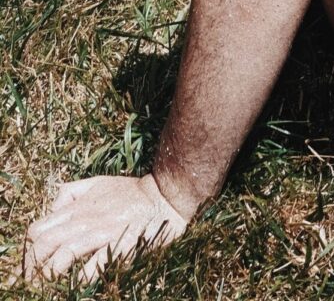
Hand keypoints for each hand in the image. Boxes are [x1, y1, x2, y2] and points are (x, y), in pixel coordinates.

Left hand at [22, 174, 187, 283]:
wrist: (166, 195)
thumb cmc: (131, 192)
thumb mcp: (98, 183)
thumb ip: (71, 193)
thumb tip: (51, 209)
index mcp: (78, 208)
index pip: (37, 230)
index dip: (27, 251)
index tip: (27, 267)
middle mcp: (86, 220)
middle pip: (44, 245)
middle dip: (31, 268)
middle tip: (29, 285)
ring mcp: (103, 232)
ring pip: (63, 255)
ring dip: (49, 275)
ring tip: (44, 289)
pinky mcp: (122, 244)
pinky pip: (96, 264)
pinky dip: (83, 277)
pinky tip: (78, 286)